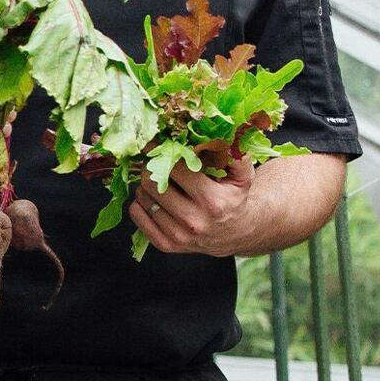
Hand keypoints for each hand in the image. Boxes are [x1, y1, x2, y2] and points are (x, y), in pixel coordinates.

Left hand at [128, 153, 255, 256]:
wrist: (236, 233)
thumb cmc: (235, 198)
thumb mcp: (242, 176)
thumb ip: (235, 155)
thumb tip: (221, 135)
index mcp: (213, 202)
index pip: (175, 169)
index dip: (165, 152)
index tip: (160, 145)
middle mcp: (193, 222)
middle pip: (152, 183)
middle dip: (151, 168)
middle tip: (156, 162)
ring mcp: (178, 236)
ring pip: (142, 198)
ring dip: (145, 185)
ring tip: (158, 180)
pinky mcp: (166, 245)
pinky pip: (136, 215)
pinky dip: (139, 202)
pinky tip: (153, 197)